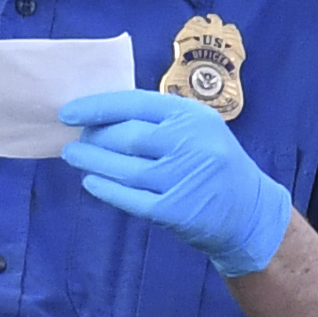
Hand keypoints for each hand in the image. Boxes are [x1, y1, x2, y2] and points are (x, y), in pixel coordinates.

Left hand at [57, 87, 293, 279]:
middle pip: (127, 136)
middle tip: (77, 139)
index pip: (134, 104)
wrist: (248, 212)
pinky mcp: (175, 210)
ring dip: (92, 161)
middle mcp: (189, 144)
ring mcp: (182, 178)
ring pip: (124, 168)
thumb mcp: (198, 128)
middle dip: (94, 137)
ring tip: (74, 156)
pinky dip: (106, 189)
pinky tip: (91, 182)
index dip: (96, 107)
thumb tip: (101, 116)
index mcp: (192, 116)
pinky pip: (130, 198)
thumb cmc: (214, 164)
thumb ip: (159, 119)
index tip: (69, 112)